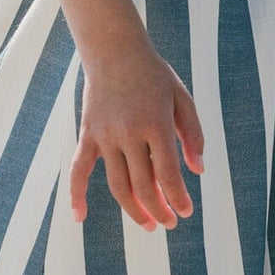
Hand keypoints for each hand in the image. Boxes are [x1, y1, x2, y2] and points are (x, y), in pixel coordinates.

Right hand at [69, 41, 204, 230]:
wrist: (114, 51)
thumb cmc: (153, 74)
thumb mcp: (181, 97)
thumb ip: (192, 134)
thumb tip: (198, 170)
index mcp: (156, 124)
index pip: (168, 174)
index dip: (178, 199)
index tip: (185, 212)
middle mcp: (129, 134)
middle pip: (143, 186)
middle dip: (159, 210)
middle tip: (169, 223)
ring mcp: (105, 136)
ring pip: (117, 185)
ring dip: (133, 210)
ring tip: (147, 224)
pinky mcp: (88, 135)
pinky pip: (79, 171)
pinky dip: (76, 195)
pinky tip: (80, 217)